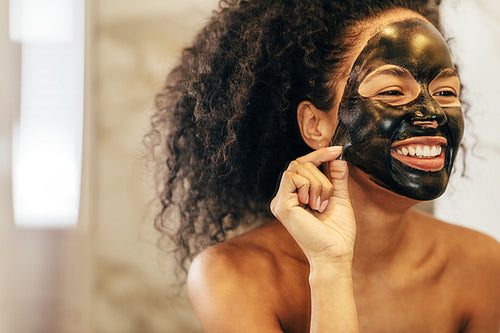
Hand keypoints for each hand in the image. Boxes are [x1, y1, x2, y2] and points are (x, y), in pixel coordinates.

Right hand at [270, 147, 355, 264]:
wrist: (335, 254)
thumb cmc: (338, 233)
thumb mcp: (339, 198)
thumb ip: (337, 178)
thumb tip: (338, 157)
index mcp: (296, 196)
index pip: (303, 165)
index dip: (320, 155)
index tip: (338, 150)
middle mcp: (285, 197)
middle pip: (300, 163)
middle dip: (321, 175)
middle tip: (329, 197)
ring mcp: (281, 201)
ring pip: (297, 167)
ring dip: (318, 183)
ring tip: (322, 205)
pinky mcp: (281, 205)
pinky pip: (293, 177)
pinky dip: (309, 186)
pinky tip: (313, 205)